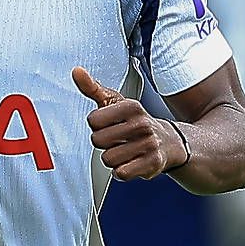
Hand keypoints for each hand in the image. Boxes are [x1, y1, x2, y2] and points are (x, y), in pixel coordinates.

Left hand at [73, 67, 185, 181]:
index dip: (96, 126)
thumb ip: (93, 88)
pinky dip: (121, 171)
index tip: (109, 124)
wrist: (168, 142)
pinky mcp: (152, 164)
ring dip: (112, 159)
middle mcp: (142, 124)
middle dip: (103, 143)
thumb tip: (77, 71)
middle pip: (98, 140)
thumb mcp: (115, 102)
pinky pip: (121, 173)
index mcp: (131, 106)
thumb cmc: (135, 122)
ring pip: (108, 159)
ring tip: (124, 151)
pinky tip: (130, 162)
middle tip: (117, 140)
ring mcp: (148, 145)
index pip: (93, 120)